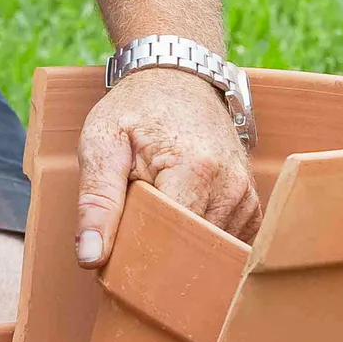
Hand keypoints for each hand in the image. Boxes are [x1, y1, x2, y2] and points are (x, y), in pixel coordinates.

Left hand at [74, 68, 260, 266]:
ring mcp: (246, 197)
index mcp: (196, 171)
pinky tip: (184, 226)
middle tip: (131, 244)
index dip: (143, 258)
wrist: (178, 78)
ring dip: (182, 250)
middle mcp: (231, 187)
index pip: (172, 242)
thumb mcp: (101, 143)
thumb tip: (92, 257)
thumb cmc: (136, 109)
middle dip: (161, 256)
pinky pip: (227, 244)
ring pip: (210, 252)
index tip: (120, 263)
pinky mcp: (250, 205)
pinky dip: (202, 244)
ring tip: (158, 226)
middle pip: (192, 250)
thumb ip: (96, 201)